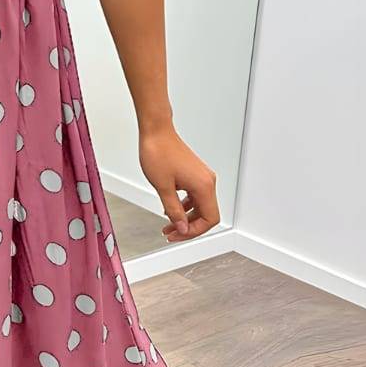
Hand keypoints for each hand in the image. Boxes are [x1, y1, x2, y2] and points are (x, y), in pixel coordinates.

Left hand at [139, 125, 219, 241]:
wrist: (156, 131)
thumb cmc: (158, 152)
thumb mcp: (163, 188)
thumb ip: (174, 211)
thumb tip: (182, 228)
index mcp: (203, 186)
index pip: (209, 219)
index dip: (194, 232)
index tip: (178, 235)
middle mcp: (207, 181)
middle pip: (206, 214)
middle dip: (187, 227)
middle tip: (170, 233)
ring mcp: (202, 177)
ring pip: (199, 206)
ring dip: (184, 217)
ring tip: (168, 225)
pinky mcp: (195, 173)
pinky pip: (194, 196)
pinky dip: (184, 205)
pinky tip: (170, 209)